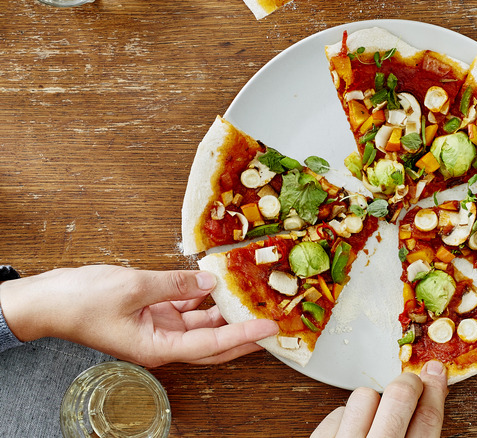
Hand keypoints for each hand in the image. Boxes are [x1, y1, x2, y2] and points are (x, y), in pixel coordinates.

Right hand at [0, 266, 277, 366]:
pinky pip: (186, 309)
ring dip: (226, 313)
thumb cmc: (80, 302)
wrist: (46, 301)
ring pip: (203, 326)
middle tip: (273, 322)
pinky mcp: (153, 314)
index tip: (268, 329)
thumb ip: (175, 284)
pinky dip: (204, 298)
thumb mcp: (133, 286)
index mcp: (157, 348)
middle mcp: (162, 343)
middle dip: (244, 334)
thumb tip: (209, 282)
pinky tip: (220, 283)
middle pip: (214, 344)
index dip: (243, 336)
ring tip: (254, 299)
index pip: (211, 346)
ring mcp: (158, 329)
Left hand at [311, 361, 447, 437]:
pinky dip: (344, 420)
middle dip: (408, 384)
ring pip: (364, 397)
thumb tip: (430, 401)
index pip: (427, 419)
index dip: (435, 391)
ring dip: (372, 403)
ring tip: (374, 419)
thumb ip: (418, 434)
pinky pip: (334, 415)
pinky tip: (350, 432)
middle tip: (409, 385)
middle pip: (399, 397)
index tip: (435, 374)